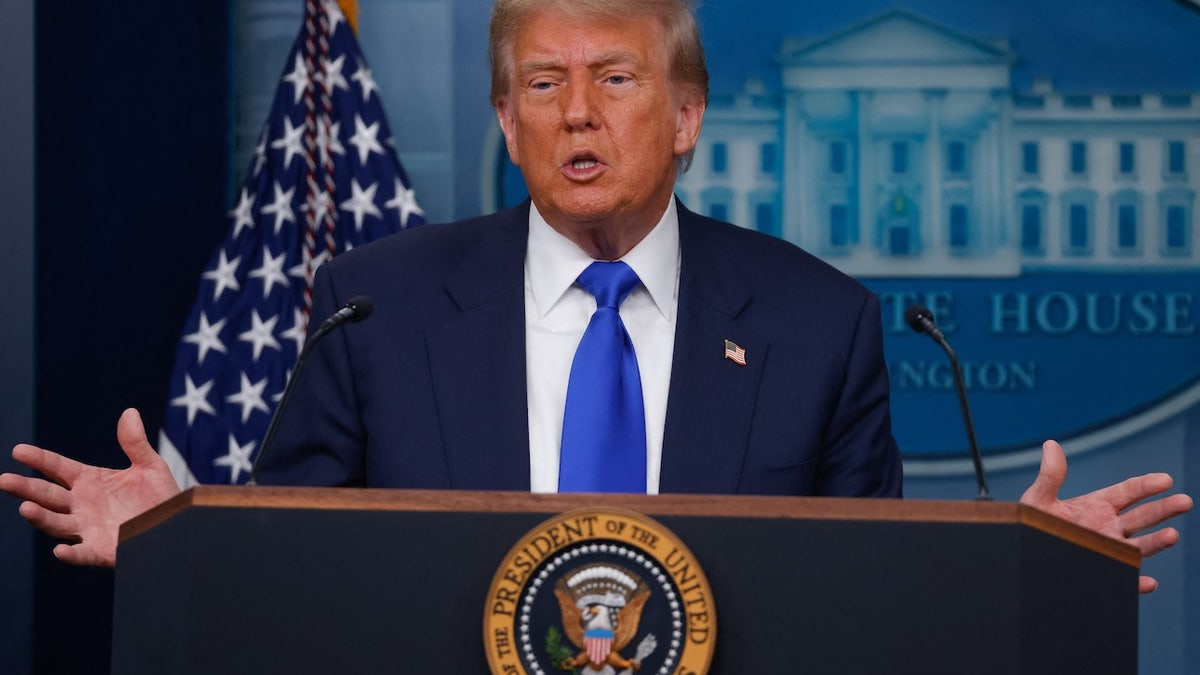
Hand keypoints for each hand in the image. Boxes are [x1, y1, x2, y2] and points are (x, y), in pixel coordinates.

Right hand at [0, 408, 180, 567]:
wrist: (176, 526)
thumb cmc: (160, 497)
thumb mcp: (149, 467)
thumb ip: (135, 443)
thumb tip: (130, 412)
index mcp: (89, 481)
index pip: (58, 468)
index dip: (39, 460)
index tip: (19, 451)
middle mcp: (82, 505)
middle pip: (49, 496)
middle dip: (27, 489)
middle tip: (5, 480)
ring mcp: (88, 528)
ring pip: (57, 523)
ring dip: (41, 517)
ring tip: (26, 508)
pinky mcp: (101, 550)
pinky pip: (82, 554)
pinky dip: (71, 554)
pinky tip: (59, 550)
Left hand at [1020, 439, 1192, 592]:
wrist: (1023, 550)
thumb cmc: (1031, 523)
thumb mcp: (1039, 499)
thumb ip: (1050, 476)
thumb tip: (1050, 444)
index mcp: (1097, 505)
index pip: (1129, 492)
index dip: (1147, 485)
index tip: (1165, 480)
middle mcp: (1108, 527)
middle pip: (1142, 517)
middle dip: (1164, 509)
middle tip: (1185, 502)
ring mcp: (1108, 550)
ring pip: (1139, 546)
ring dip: (1156, 542)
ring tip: (1173, 535)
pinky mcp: (1102, 572)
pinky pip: (1123, 578)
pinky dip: (1136, 582)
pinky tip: (1148, 582)